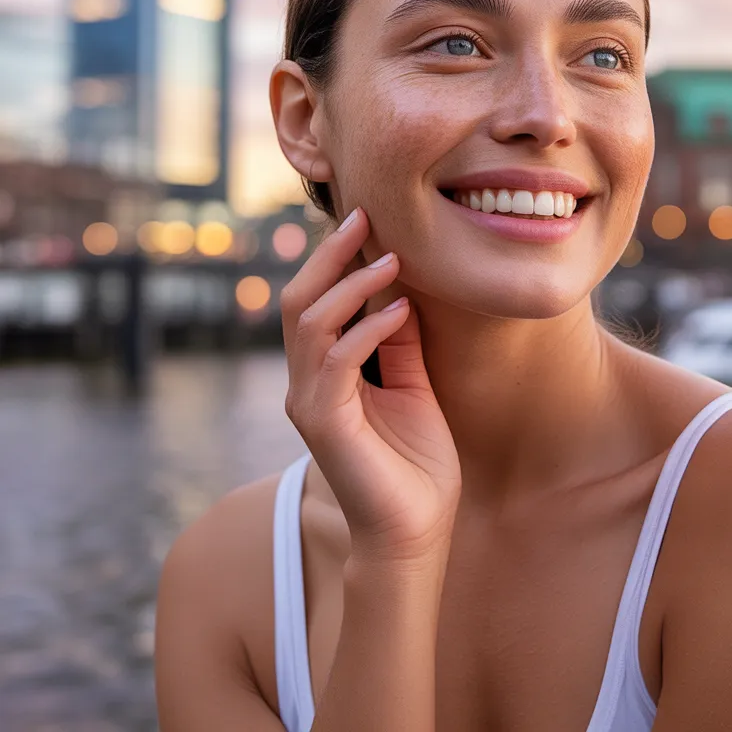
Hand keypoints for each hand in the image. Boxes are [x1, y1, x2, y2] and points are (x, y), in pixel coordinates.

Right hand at [280, 208, 461, 563]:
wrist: (413, 531)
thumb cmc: (415, 462)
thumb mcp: (412, 384)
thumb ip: (398, 340)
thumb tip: (402, 290)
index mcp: (324, 372)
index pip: (316, 301)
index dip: (335, 259)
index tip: (369, 220)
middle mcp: (306, 382)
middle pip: (299, 301)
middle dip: (329, 255)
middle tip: (365, 216)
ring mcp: (309, 401)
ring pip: (308, 323)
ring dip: (349, 284)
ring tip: (392, 259)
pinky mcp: (324, 422)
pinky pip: (337, 360)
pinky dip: (368, 328)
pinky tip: (400, 311)